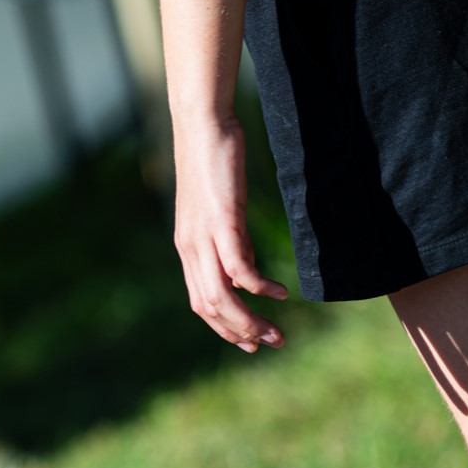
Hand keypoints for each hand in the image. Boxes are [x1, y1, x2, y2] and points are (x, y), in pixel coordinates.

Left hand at [173, 117, 286, 352]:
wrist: (201, 123)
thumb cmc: (212, 160)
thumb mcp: (219, 208)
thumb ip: (229, 241)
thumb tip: (243, 269)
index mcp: (188, 250)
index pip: (201, 304)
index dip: (224, 328)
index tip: (249, 343)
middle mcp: (191, 250)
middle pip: (212, 309)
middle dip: (241, 334)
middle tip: (270, 344)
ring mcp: (204, 238)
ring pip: (222, 297)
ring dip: (250, 321)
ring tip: (275, 332)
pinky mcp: (222, 222)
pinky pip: (239, 269)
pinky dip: (260, 287)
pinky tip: (280, 293)